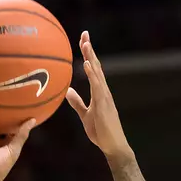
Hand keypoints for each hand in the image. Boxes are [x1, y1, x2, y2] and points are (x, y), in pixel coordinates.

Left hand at [64, 31, 131, 160]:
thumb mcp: (85, 115)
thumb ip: (77, 102)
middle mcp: (103, 90)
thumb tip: (67, 90)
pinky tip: (88, 64)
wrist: (113, 146)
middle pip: (96, 65)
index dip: (88, 54)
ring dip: (91, 57)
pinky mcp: (104, 104)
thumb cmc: (101, 132)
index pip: (92, 68)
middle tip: (84, 33)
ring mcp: (104, 96)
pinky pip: (97, 86)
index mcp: (99, 92)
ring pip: (97, 72)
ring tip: (85, 43)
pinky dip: (92, 74)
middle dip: (90, 49)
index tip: (83, 40)